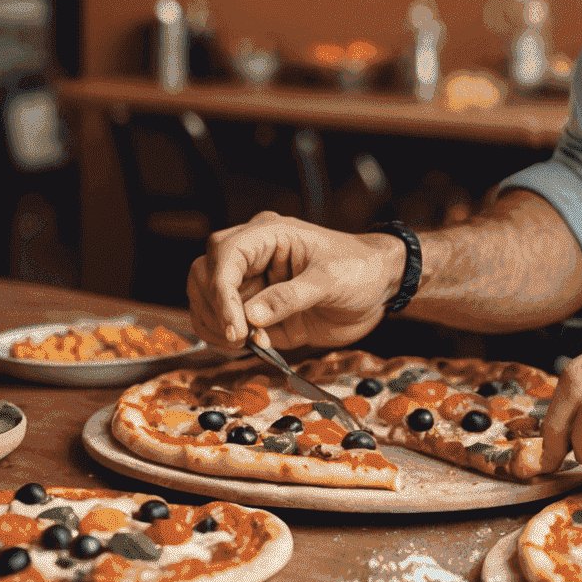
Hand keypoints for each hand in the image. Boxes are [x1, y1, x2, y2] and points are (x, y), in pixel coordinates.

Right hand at [187, 211, 407, 350]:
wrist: (378, 286)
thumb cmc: (361, 268)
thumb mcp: (332, 280)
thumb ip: (292, 296)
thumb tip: (251, 316)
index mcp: (271, 234)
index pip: (224, 255)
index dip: (221, 292)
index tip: (236, 326)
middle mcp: (255, 256)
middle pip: (203, 274)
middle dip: (214, 310)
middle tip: (240, 338)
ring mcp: (252, 283)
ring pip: (205, 301)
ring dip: (215, 328)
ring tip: (247, 344)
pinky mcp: (256, 309)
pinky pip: (222, 323)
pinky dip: (225, 340)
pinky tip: (250, 347)